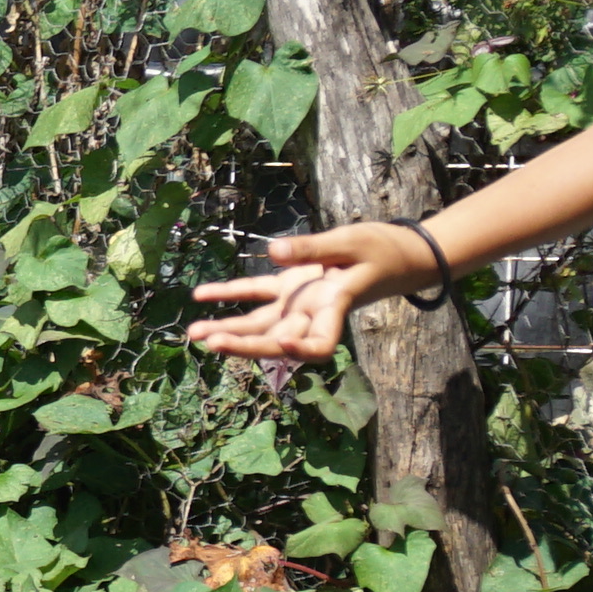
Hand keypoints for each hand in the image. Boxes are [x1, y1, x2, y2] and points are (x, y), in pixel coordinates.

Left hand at [188, 225, 429, 361]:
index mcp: (336, 308)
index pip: (320, 345)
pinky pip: (256, 293)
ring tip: (193, 333)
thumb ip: (314, 248)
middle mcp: (313, 313)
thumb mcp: (352, 241)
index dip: (301, 350)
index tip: (284, 344)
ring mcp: (299, 302)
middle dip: (244, 345)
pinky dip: (229, 293)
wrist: (399, 254)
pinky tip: (199, 295)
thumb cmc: (384, 249)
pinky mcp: (291, 287)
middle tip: (211, 343)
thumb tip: (274, 252)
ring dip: (228, 328)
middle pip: (276, 339)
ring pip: (260, 322)